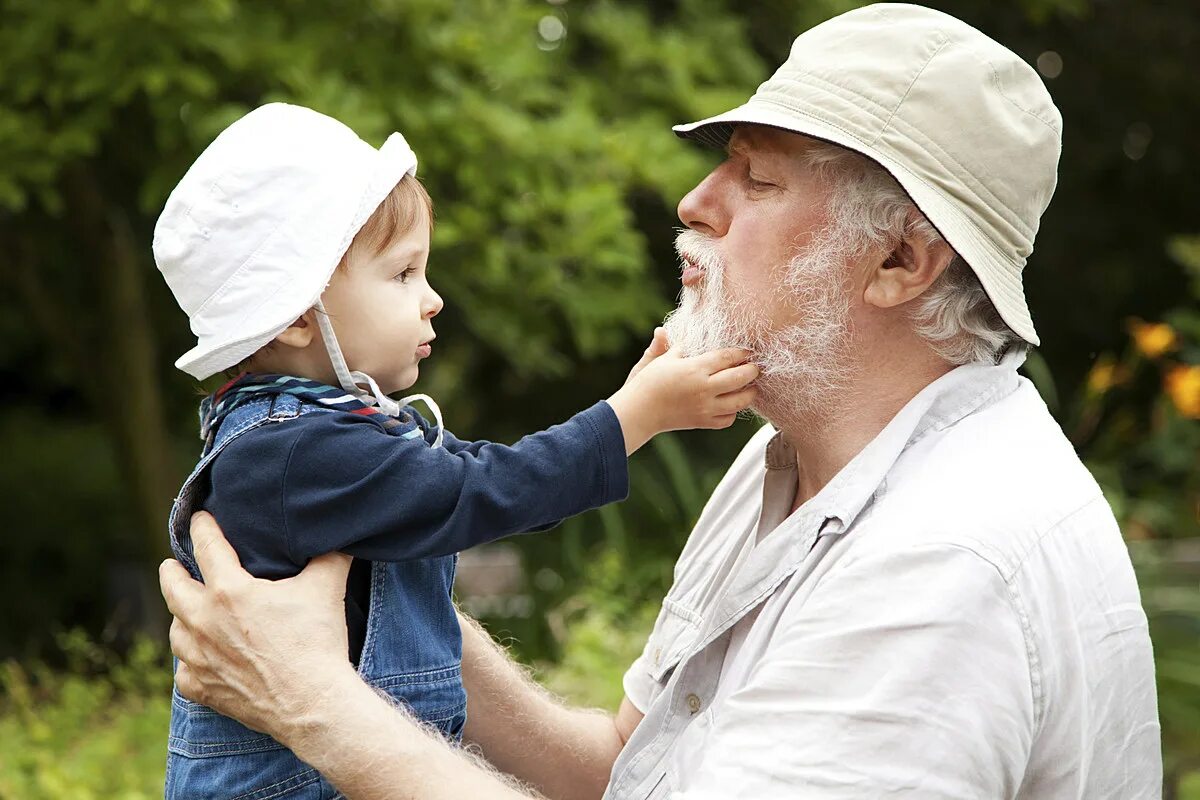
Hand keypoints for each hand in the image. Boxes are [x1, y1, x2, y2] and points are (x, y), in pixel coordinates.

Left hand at [159, 511, 356, 745]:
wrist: (312, 703)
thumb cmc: (317, 641)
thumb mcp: (326, 587)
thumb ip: (329, 555)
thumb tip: (338, 535)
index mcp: (230, 591)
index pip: (206, 546)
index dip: (202, 527)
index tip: (199, 519)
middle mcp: (204, 621)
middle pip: (172, 587)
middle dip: (171, 572)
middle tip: (172, 566)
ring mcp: (199, 658)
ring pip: (175, 630)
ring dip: (181, 617)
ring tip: (188, 612)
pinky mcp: (202, 689)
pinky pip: (183, 671)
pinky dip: (189, 662)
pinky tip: (200, 658)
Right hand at [607, 331, 758, 453]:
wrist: (640, 412)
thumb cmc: (647, 382)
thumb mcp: (657, 360)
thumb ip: (665, 344)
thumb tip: (662, 330)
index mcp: (695, 369)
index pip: (727, 358)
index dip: (741, 353)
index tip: (747, 350)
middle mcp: (704, 388)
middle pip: (740, 378)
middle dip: (752, 371)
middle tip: (755, 367)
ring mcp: (706, 407)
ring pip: (740, 402)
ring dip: (749, 393)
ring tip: (749, 386)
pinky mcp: (703, 422)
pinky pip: (727, 419)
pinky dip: (733, 411)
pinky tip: (729, 403)